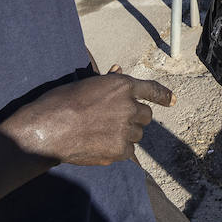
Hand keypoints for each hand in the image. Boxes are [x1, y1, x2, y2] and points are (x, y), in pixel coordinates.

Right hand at [1, 66, 174, 166]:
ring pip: (137, 135)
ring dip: (125, 135)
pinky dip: (118, 150)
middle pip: (145, 116)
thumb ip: (108, 81)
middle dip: (134, 118)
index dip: (163, 95)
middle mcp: (130, 106)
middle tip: (115, 122)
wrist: (49, 128)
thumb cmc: (62, 102)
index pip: (151, 90)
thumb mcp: (87, 84)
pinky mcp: (121, 150)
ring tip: (101, 134)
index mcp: (123, 86)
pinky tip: (100, 146)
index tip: (172, 100)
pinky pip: (129, 152)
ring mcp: (127, 129)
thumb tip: (119, 69)